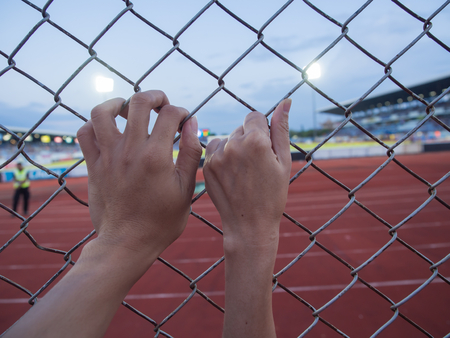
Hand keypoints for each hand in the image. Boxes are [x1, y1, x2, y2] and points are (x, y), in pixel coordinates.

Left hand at [77, 90, 201, 258]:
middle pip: (138, 103)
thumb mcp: (186, 189)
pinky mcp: (94, 165)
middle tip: (161, 103)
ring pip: (103, 112)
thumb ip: (191, 154)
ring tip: (128, 108)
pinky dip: (94, 124)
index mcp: (157, 156)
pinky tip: (108, 128)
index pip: (170, 114)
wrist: (127, 243)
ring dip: (118, 103)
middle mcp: (130, 150)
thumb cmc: (161, 221)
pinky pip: (85, 134)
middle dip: (154, 96)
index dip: (182, 111)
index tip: (185, 120)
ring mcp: (108, 156)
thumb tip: (192, 124)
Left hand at [203, 99, 290, 337]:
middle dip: (249, 139)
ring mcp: (217, 156)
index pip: (254, 117)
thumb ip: (281, 129)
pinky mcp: (207, 165)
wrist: (249, 225)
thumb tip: (285, 102)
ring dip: (235, 147)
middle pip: (241, 128)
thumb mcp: (283, 162)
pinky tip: (232, 173)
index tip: (264, 150)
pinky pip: (215, 149)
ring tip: (244, 172)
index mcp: (255, 141)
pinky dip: (222, 156)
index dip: (262, 132)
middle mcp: (233, 144)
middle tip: (256, 165)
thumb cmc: (273, 195)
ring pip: (227, 138)